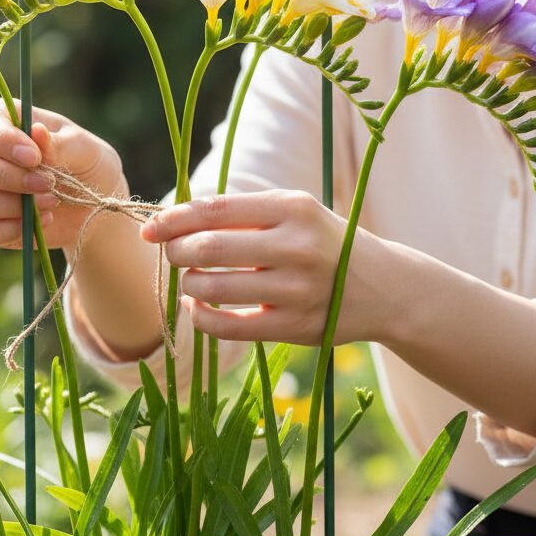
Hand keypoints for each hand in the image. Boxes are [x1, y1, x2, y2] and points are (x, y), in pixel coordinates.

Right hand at [0, 97, 125, 252]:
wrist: (95, 206)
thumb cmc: (87, 164)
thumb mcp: (84, 149)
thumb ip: (60, 143)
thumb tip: (36, 131)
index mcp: (3, 122)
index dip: (2, 141)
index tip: (33, 157)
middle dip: (6, 177)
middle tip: (47, 184)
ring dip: (10, 206)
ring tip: (51, 202)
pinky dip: (9, 231)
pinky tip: (41, 223)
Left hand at [140, 190, 383, 346]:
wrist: (385, 287)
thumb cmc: (322, 243)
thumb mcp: (294, 213)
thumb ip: (241, 213)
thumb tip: (172, 220)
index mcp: (292, 208)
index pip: (214, 210)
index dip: (172, 219)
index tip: (150, 229)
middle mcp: (296, 246)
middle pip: (207, 248)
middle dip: (177, 252)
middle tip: (174, 255)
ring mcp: (296, 290)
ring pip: (211, 288)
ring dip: (188, 284)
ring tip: (192, 280)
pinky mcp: (294, 327)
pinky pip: (226, 326)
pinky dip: (201, 316)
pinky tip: (200, 306)